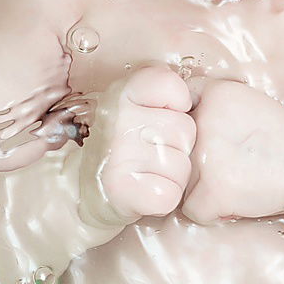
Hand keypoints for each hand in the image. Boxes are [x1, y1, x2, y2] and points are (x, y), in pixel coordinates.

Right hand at [77, 64, 196, 227]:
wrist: (86, 189)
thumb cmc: (125, 144)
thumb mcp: (135, 104)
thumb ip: (164, 92)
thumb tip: (197, 98)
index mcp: (123, 92)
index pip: (171, 84)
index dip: (177, 104)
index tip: (161, 115)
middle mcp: (118, 119)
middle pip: (185, 130)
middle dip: (178, 147)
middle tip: (153, 152)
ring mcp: (118, 154)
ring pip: (182, 166)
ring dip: (173, 175)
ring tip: (149, 172)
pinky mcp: (122, 191)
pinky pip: (170, 195)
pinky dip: (164, 198)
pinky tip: (145, 191)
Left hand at [181, 78, 283, 224]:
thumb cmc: (279, 137)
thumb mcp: (244, 103)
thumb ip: (208, 108)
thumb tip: (165, 125)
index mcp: (213, 93)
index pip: (177, 113)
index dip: (193, 131)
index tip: (220, 138)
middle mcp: (203, 120)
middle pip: (176, 150)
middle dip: (198, 162)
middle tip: (235, 160)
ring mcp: (205, 156)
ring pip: (180, 181)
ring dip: (203, 187)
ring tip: (239, 178)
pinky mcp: (211, 191)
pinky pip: (193, 209)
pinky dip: (214, 211)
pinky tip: (240, 198)